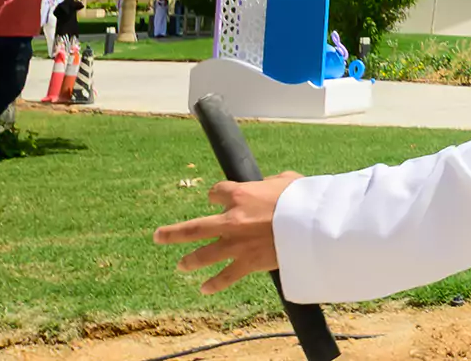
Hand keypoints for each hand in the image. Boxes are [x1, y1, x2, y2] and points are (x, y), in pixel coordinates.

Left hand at [153, 171, 301, 293]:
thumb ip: (271, 183)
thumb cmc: (303, 199)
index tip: (217, 198)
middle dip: (173, 233)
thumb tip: (268, 186)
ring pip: (204, 254)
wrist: (312, 226)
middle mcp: (231, 219)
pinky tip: (204, 289)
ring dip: (190, 260)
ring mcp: (236, 244)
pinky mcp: (247, 263)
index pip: (216, 193)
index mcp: (240, 194)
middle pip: (194, 228)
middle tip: (158, 237)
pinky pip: (226, 276)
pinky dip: (214, 283)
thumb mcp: (287, 181)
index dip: (216, 195)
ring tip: (182, 265)